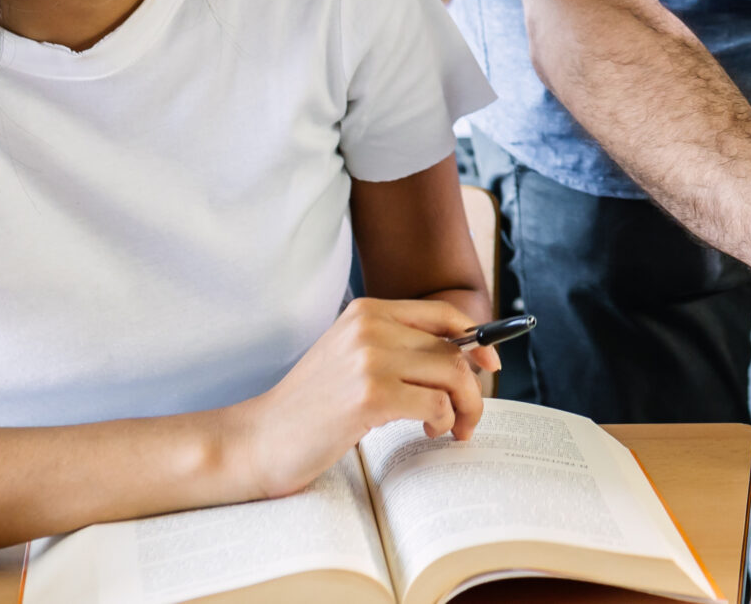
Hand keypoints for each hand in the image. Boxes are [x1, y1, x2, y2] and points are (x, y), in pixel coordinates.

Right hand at [221, 298, 500, 499]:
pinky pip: (436, 405)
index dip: (477, 337)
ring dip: (464, 409)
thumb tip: (464, 356)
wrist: (259, 439)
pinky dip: (443, 422)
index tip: (490, 364)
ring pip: (452, 376)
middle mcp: (369, 327)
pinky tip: (427, 431)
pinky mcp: (370, 396)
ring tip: (448, 429)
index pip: (442, 314)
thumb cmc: (309, 408)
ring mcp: (369, 359)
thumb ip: (396, 348)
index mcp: (366, 312)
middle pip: (454, 349)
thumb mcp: (350, 359)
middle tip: (469, 419)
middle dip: (474, 388)